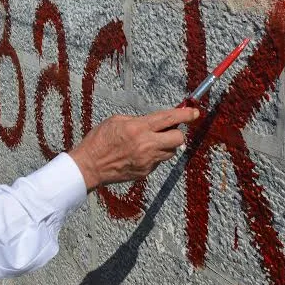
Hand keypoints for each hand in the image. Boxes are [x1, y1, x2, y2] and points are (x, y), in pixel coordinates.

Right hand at [68, 107, 198, 191]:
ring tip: (150, 142)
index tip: (194, 113)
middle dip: (178, 133)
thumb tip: (156, 121)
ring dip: (166, 145)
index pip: (169, 119)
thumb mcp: (116, 121)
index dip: (185, 115)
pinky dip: (154, 156)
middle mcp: (146, 145)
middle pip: (178, 139)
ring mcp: (147, 160)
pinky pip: (158, 161)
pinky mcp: (145, 172)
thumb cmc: (99, 140)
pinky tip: (139, 154)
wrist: (90, 165)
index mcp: (138, 128)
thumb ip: (139, 120)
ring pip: (171, 152)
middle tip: (169, 130)